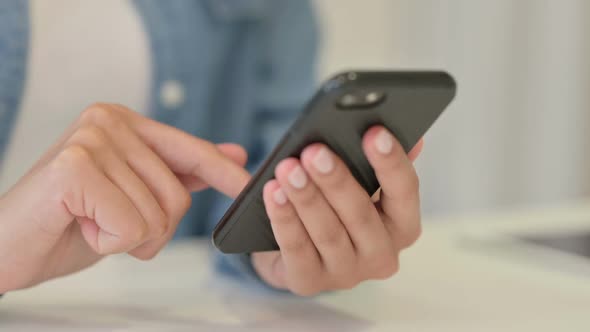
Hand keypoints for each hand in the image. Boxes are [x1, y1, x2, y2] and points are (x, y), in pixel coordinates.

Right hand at [0, 103, 249, 292]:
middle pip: (178, 194)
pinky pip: (131, 225)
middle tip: (109, 223)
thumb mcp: (132, 195)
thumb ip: (178, 171)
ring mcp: (91, 140)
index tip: (251, 184)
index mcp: (124, 122)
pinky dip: (111, 243)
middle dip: (152, 228)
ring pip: (158, 215)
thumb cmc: (67, 222)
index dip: (225, 174)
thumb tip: (233, 154)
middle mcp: (108, 120)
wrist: (5, 246)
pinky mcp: (74, 167)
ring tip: (92, 223)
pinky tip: (80, 226)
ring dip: (129, 238)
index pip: (192, 150)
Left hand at [252, 126, 422, 295]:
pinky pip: (296, 249)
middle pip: (361, 215)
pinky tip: (272, 194)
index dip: (391, 162)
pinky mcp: (309, 282)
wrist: (295, 249)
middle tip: (314, 151)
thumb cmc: (332, 205)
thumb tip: (412, 138)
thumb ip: (373, 158)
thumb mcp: (354, 180)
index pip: (405, 191)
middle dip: (336, 181)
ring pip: (327, 232)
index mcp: (402, 223)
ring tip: (287, 169)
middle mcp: (381, 254)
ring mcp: (346, 273)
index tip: (375, 133)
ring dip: (306, 198)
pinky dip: (284, 219)